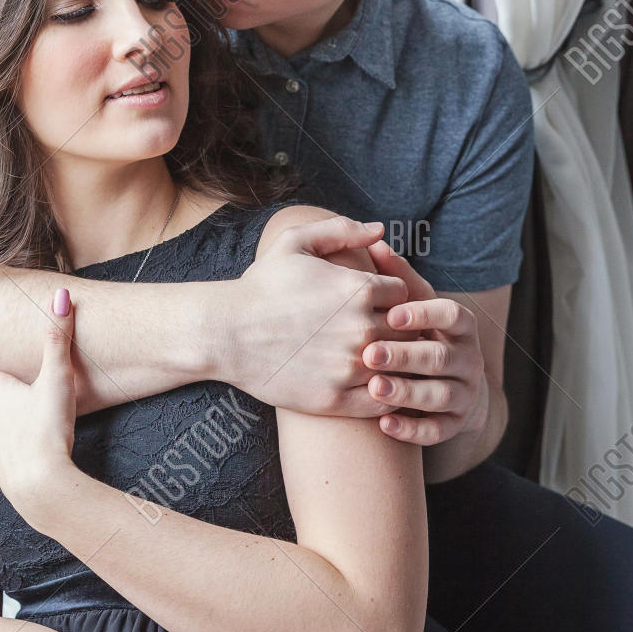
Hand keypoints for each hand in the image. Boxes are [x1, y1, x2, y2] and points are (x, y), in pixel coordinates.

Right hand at [234, 216, 412, 415]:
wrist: (224, 334)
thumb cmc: (260, 287)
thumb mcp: (295, 243)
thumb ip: (341, 230)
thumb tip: (380, 230)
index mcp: (358, 289)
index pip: (405, 295)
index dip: (394, 299)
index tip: (381, 307)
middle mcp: (361, 328)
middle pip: (408, 332)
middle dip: (399, 332)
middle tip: (384, 335)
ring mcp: (350, 367)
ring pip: (398, 368)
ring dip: (393, 365)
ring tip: (378, 361)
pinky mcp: (336, 400)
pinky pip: (380, 402)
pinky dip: (383, 396)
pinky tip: (370, 387)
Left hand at [360, 246, 487, 444]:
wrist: (452, 389)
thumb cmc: (424, 336)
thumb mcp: (417, 307)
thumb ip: (398, 279)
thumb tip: (373, 240)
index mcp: (460, 326)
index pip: (451, 314)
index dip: (425, 314)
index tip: (393, 313)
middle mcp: (468, 359)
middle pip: (440, 358)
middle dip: (406, 356)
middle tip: (370, 353)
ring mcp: (463, 394)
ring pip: (439, 395)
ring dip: (406, 392)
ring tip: (374, 388)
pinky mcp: (453, 424)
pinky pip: (436, 431)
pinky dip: (411, 429)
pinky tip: (383, 425)